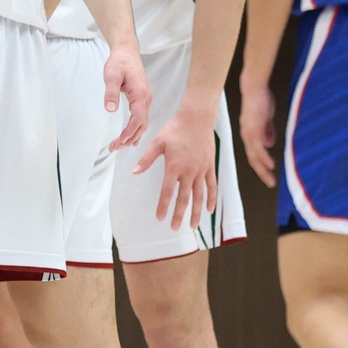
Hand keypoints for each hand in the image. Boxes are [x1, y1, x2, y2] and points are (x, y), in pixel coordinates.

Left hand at [100, 44, 151, 150]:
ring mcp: (146, 99)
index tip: (119, 142)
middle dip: (129, 138)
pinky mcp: (143, 99)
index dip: (129, 132)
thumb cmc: (119, 62)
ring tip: (120, 146)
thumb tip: (110, 110)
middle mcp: (147, 99)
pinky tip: (131, 138)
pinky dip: (137, 130)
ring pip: (143, 123)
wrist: (127, 52)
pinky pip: (142, 118)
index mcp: (141, 94)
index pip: (137, 119)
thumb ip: (111, 93)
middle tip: (115, 148)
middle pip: (141, 124)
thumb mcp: (111, 76)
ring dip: (133, 136)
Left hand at [135, 105, 217, 229]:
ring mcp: (201, 170)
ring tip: (193, 226)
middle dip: (179, 215)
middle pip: (184, 198)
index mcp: (174, 166)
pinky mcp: (210, 166)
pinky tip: (209, 210)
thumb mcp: (157, 142)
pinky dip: (211, 198)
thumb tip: (135, 172)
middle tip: (175, 228)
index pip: (167, 191)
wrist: (197, 118)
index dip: (163, 206)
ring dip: (196, 212)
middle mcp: (189, 171)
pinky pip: (212, 185)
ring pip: (199, 195)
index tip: (160, 218)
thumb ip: (147, 159)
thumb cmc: (175, 129)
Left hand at [239, 80, 278, 187]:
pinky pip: (258, 146)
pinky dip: (264, 156)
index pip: (255, 155)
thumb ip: (267, 131)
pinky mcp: (253, 128)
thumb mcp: (265, 119)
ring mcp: (249, 133)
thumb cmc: (261, 100)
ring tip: (271, 178)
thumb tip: (269, 144)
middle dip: (262, 173)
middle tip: (271, 183)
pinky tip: (270, 164)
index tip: (270, 175)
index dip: (262, 166)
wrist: (255, 88)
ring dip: (263, 168)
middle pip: (253, 159)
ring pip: (255, 156)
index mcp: (250, 134)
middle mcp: (247, 136)